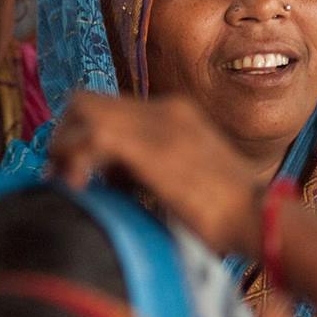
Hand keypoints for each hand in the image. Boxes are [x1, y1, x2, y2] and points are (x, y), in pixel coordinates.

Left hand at [51, 93, 260, 254]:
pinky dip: (73, 159)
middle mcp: (163, 108)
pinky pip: (90, 138)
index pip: (111, 106)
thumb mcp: (185, 177)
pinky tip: (76, 187)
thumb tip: (109, 178)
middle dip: (65, 134)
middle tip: (60, 173)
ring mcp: (156, 124)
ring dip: (64, 145)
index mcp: (175, 112)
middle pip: (88, 99)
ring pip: (82, 110)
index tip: (78, 170)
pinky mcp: (148, 146)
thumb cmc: (226, 212)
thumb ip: (150, 168)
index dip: (86, 134)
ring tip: (65, 180)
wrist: (256, 216)